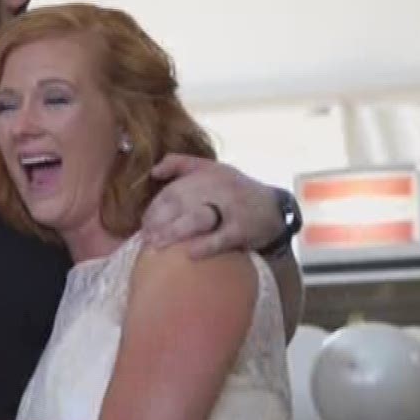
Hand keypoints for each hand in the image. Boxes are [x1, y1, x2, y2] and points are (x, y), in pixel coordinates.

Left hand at [141, 155, 284, 257]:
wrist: (275, 209)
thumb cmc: (237, 191)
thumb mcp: (213, 169)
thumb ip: (182, 164)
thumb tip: (153, 171)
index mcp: (209, 173)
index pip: (173, 190)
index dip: (155, 208)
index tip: (144, 224)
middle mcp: (220, 186)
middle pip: (180, 203)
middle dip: (158, 221)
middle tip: (146, 238)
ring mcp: (232, 207)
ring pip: (196, 219)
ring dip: (173, 233)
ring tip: (157, 246)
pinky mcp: (243, 228)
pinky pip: (220, 238)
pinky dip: (204, 246)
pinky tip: (188, 254)